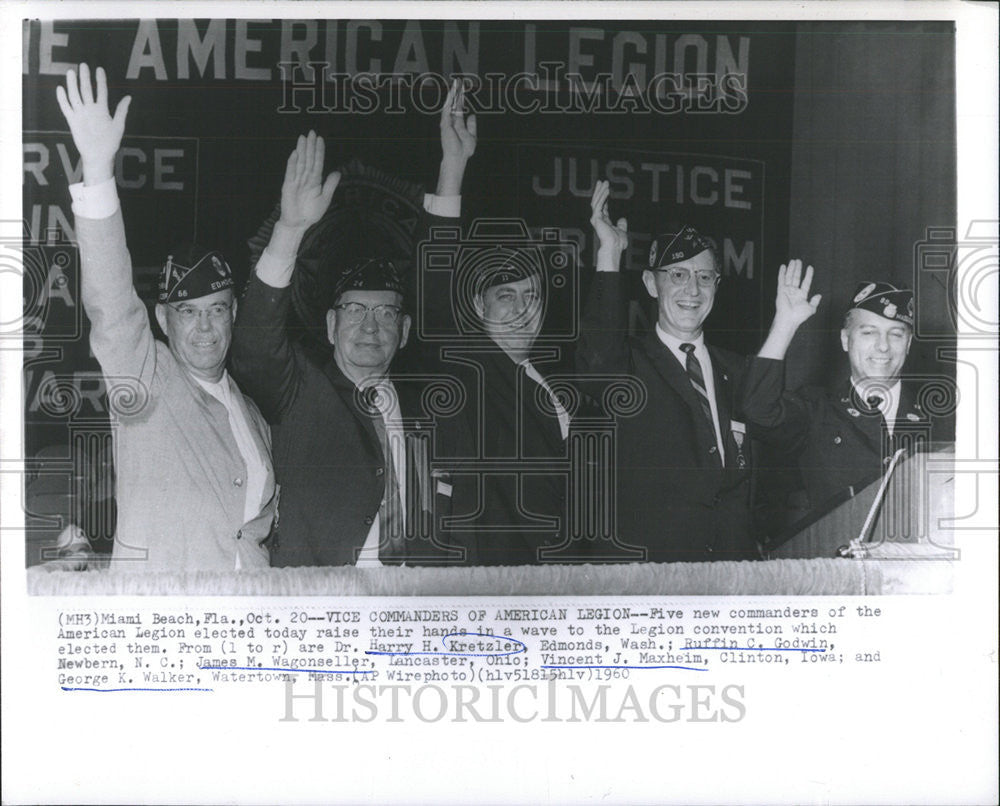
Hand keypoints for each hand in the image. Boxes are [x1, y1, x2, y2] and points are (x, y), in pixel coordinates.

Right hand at [55, 64, 130, 184]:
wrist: (99, 156)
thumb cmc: (111, 142)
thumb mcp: (118, 125)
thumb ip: (121, 111)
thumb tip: (128, 97)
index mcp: (102, 110)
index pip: (101, 91)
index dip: (100, 80)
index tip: (99, 69)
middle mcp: (90, 110)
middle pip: (86, 90)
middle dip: (85, 78)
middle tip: (83, 65)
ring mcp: (81, 114)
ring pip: (75, 96)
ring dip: (72, 84)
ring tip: (71, 72)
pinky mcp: (73, 121)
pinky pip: (66, 108)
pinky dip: (62, 99)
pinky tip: (61, 88)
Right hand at [279, 131, 339, 229]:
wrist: (298, 224)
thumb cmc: (311, 213)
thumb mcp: (325, 199)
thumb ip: (330, 185)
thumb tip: (337, 172)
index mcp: (315, 181)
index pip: (317, 162)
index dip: (319, 151)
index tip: (320, 139)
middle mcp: (305, 178)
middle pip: (308, 159)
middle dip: (310, 146)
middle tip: (312, 132)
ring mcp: (296, 181)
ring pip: (300, 162)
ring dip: (301, 150)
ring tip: (303, 138)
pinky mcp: (288, 186)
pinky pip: (291, 172)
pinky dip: (292, 163)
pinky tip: (295, 153)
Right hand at [439, 78, 476, 162]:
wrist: (457, 158)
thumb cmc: (463, 150)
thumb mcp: (471, 136)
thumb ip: (471, 126)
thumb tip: (472, 115)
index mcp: (458, 125)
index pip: (459, 109)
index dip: (461, 100)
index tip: (463, 91)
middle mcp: (452, 122)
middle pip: (454, 105)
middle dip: (457, 94)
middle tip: (459, 83)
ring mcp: (447, 123)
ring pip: (450, 105)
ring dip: (453, 94)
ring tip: (456, 84)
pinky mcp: (445, 124)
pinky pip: (447, 109)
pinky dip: (449, 101)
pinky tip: (452, 93)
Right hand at [590, 180, 627, 269]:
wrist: (614, 247)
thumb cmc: (617, 243)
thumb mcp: (622, 231)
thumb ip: (621, 225)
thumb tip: (622, 219)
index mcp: (603, 221)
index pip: (603, 206)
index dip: (604, 197)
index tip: (606, 188)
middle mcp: (598, 219)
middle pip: (597, 202)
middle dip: (599, 191)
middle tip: (602, 181)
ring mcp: (596, 219)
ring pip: (596, 201)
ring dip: (600, 191)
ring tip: (604, 182)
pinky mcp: (596, 218)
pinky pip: (599, 204)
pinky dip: (602, 197)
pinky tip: (606, 190)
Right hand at [774, 259, 820, 326]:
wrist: (789, 319)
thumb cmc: (799, 316)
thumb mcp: (811, 309)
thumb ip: (815, 302)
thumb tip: (819, 295)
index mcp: (801, 295)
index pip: (806, 282)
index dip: (808, 275)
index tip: (810, 267)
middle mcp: (794, 292)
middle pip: (796, 277)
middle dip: (798, 269)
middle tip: (798, 260)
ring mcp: (787, 291)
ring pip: (790, 277)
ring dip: (791, 269)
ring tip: (793, 261)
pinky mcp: (781, 291)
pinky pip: (781, 280)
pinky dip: (782, 273)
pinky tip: (783, 266)